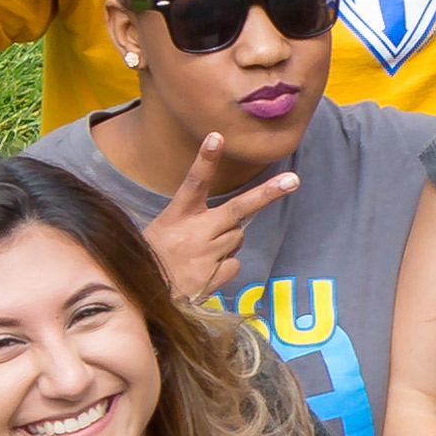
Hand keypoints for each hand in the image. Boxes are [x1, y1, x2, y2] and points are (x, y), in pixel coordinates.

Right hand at [141, 134, 298, 298]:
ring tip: (199, 254)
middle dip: (267, 194)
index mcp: (176, 216)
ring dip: (226, 242)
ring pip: (237, 237)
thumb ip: (196, 221)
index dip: (206, 160)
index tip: (217, 137)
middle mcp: (194, 232)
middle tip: (293, 180)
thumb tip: (235, 222)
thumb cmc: (154, 258)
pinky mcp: (215, 275)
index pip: (194, 183)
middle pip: (238, 209)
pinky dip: (224, 265)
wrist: (141, 298)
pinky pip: (234, 262)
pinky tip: (202, 271)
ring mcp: (206, 254)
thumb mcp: (163, 231)